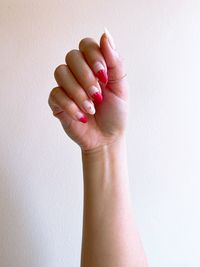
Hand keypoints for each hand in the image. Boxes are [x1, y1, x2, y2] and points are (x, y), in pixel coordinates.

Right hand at [48, 29, 128, 151]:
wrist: (107, 138)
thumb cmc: (115, 113)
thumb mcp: (121, 88)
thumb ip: (114, 62)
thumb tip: (105, 34)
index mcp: (94, 66)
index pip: (86, 45)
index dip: (93, 57)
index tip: (103, 75)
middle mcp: (78, 73)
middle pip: (72, 57)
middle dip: (86, 77)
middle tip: (98, 96)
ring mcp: (66, 86)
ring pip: (61, 73)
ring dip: (78, 92)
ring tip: (91, 108)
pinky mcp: (57, 101)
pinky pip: (55, 94)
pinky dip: (70, 106)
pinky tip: (81, 116)